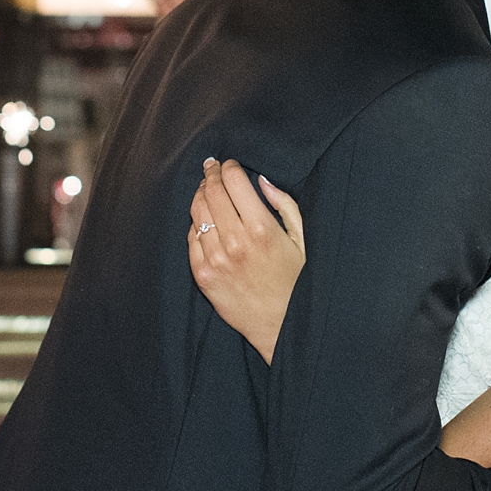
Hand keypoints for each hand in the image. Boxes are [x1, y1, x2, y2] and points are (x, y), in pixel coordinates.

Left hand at [186, 158, 305, 365]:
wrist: (279, 326)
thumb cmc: (294, 281)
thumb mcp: (300, 239)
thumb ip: (283, 205)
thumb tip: (261, 180)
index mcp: (261, 228)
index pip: (234, 180)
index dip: (229, 166)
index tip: (229, 164)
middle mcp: (234, 241)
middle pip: (212, 191)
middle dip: (212, 175)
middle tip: (212, 169)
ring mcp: (215, 258)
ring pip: (197, 211)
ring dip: (201, 195)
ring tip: (207, 190)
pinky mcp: (202, 275)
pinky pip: (191, 238)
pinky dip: (196, 224)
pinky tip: (204, 220)